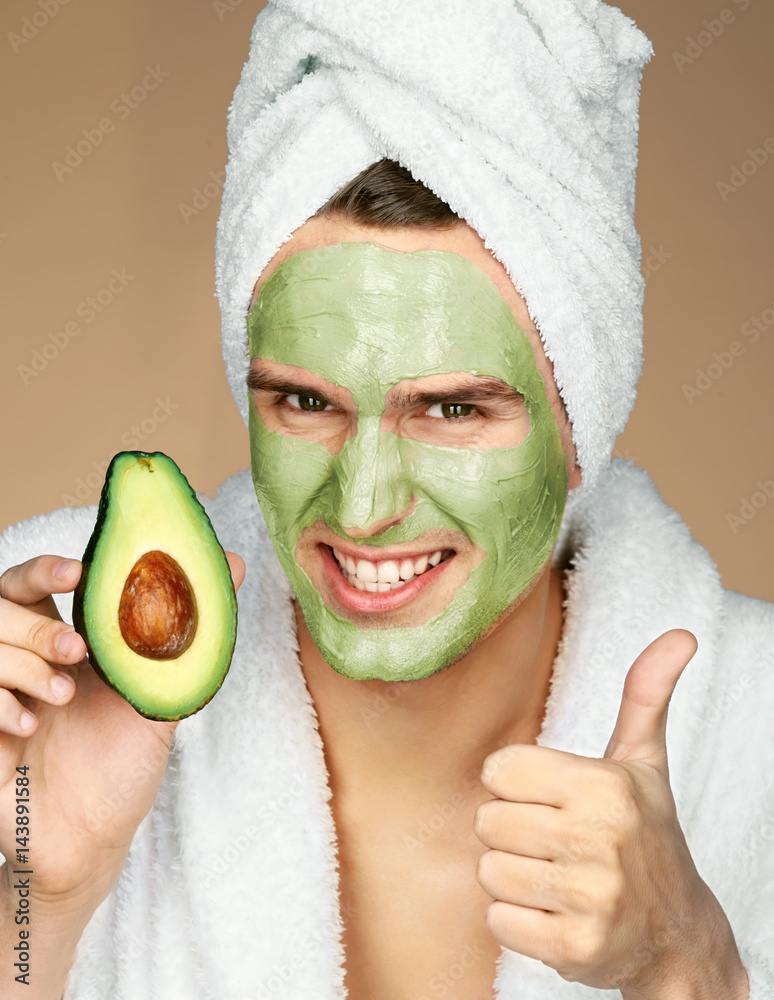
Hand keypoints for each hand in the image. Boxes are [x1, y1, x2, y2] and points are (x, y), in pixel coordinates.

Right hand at [0, 550, 244, 912]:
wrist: (88, 842)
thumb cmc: (121, 766)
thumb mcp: (159, 696)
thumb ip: (188, 633)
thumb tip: (235, 562)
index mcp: (60, 644)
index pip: (35, 582)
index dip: (48, 569)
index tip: (78, 572)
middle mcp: (21, 661)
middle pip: (1, 602)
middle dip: (38, 620)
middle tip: (78, 648)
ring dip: (26, 664)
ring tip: (63, 695)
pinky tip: (28, 725)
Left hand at [473, 629, 748, 997]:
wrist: (677, 933)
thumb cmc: (646, 835)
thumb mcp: (645, 762)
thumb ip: (646, 695)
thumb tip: (680, 635)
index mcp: (605, 785)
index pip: (499, 769)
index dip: (514, 784)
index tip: (547, 797)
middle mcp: (599, 839)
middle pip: (488, 821)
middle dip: (510, 831)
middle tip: (551, 840)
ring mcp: (589, 898)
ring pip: (489, 871)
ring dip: (511, 877)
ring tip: (553, 875)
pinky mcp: (575, 949)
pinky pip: (498, 921)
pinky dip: (516, 920)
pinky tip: (553, 912)